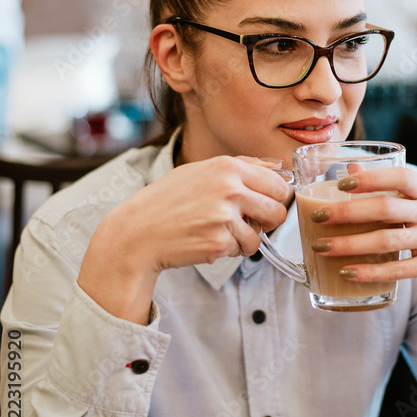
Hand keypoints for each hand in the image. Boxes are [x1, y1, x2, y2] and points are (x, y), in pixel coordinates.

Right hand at [78, 156, 289, 323]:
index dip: (277, 198)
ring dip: (247, 238)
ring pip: (261, 234)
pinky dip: (230, 250)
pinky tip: (208, 241)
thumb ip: (238, 167)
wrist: (137, 232)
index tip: (268, 204)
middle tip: (251, 222)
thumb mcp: (199, 171)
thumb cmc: (165, 201)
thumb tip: (275, 169)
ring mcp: (225, 216)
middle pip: (278, 210)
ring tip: (221, 232)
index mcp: (228, 166)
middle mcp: (230, 188)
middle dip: (268, 221)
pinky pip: (242, 250)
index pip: (279, 183)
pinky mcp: (219, 242)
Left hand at [311, 167, 416, 334]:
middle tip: (318, 216)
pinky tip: (348, 272)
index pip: (400, 177)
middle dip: (347, 212)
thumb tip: (351, 169)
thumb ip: (393, 188)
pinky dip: (370, 272)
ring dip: (349, 244)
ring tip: (322, 246)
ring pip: (386, 240)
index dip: (370, 179)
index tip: (341, 183)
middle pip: (385, 208)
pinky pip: (398, 270)